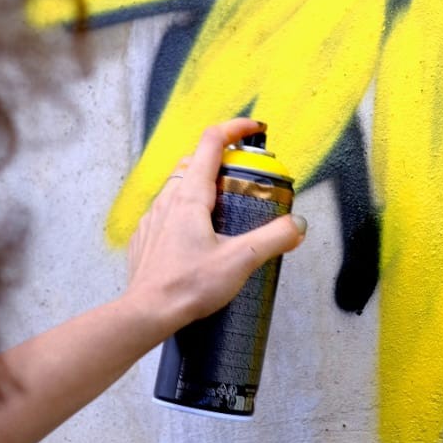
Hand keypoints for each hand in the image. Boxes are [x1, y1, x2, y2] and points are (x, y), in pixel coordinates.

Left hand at [125, 118, 306, 336]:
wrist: (146, 313)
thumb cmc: (187, 286)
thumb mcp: (240, 261)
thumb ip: (273, 239)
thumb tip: (297, 225)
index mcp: (190, 196)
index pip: (212, 142)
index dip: (235, 128)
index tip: (255, 129)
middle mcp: (168, 199)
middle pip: (195, 162)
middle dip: (222, 161)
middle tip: (245, 178)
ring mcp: (152, 218)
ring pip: (178, 186)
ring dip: (203, 187)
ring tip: (225, 210)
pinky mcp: (146, 237)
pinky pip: (167, 211)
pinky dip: (186, 211)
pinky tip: (199, 237)